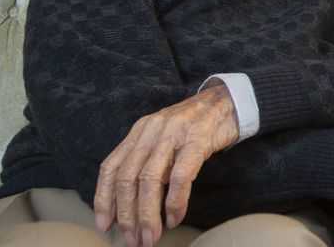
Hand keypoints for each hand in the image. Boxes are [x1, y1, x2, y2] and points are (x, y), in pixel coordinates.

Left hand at [94, 84, 237, 246]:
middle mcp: (151, 131)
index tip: (105, 224)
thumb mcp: (163, 136)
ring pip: (150, 181)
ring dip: (148, 215)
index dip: (104, 198)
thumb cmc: (195, 125)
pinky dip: (175, 202)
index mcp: (140, 131)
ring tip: (151, 237)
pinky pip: (180, 177)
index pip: (111, 167)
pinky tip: (175, 218)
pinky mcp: (197, 140)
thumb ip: (147, 158)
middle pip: (128, 179)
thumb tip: (132, 200)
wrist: (229, 101)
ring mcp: (173, 134)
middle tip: (133, 241)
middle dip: (128, 216)